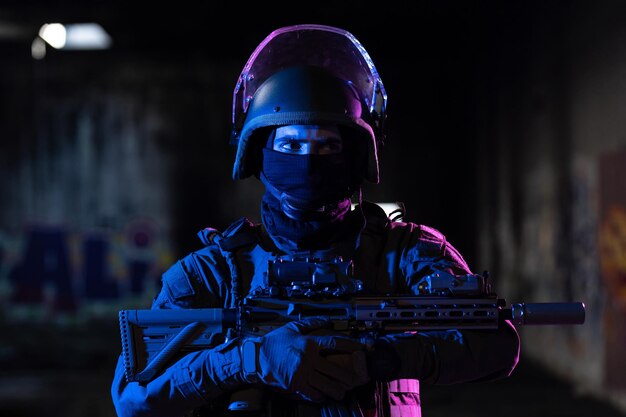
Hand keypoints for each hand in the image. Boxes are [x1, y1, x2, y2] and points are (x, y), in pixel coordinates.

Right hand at [251, 317, 369, 401]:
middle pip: (335, 369)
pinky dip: (321, 396)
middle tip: (355, 378)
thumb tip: (327, 321)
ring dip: (337, 390)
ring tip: (342, 391)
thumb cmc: (274, 343)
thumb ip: (311, 323)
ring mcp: (302, 373)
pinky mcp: (295, 385)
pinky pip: (313, 393)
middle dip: (348, 376)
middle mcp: (307, 359)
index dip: (350, 346)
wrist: (256, 358)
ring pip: (326, 384)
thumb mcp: (292, 328)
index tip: (361, 349)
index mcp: (308, 343)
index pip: (334, 343)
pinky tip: (325, 395)